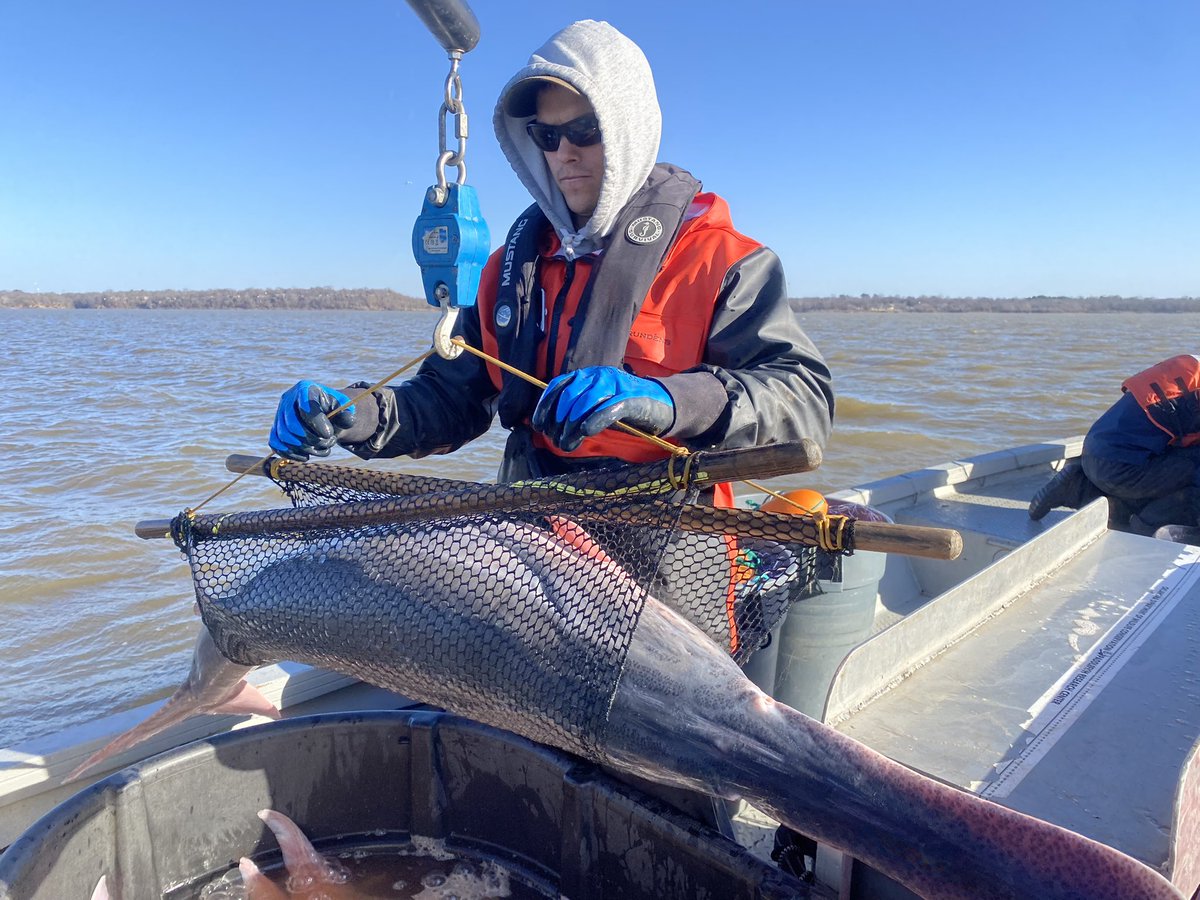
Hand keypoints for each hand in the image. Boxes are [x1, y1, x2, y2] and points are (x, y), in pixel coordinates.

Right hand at [269, 381, 355, 461]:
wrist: (324, 414)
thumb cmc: (334, 410)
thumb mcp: (345, 409)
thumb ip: (348, 414)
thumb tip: (347, 420)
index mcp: (305, 389)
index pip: (305, 408)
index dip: (317, 423)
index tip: (329, 434)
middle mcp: (287, 399)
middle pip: (292, 425)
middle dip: (312, 439)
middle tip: (328, 442)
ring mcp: (279, 415)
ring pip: (284, 437)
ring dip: (305, 448)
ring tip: (323, 449)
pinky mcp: (275, 429)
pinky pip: (276, 445)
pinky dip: (291, 454)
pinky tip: (307, 456)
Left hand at [531, 366, 674, 451]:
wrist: (663, 405)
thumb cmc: (624, 409)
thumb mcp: (596, 406)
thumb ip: (575, 410)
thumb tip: (547, 426)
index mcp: (587, 375)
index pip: (557, 386)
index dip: (544, 406)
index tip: (538, 426)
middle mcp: (598, 375)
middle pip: (569, 397)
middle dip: (558, 422)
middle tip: (556, 441)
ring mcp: (616, 385)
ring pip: (585, 403)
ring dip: (572, 427)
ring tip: (567, 444)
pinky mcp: (632, 398)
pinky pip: (609, 408)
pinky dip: (595, 420)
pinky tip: (586, 432)